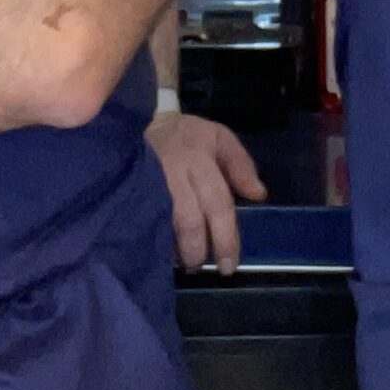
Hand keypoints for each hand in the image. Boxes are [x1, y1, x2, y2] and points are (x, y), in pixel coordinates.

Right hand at [148, 110, 266, 270]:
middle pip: (190, 220)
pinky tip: (163, 253)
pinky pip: (145, 223)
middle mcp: (174, 172)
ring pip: (165, 225)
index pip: (217, 203)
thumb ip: (240, 165)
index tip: (229, 264)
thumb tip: (258, 194)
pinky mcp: (131, 191)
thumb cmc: (185, 136)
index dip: (225, 237)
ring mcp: (148, 183)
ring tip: (185, 263)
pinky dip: (156, 242)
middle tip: (203, 268)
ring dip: (177, 251)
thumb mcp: (218, 137)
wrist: (138, 122)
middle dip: (198, 250)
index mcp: (199, 158)